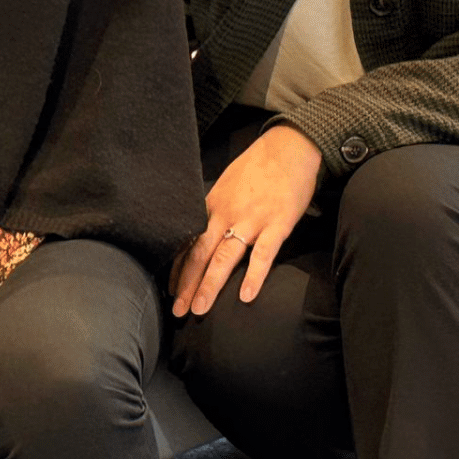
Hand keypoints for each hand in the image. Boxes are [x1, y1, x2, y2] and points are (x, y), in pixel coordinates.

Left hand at [172, 126, 322, 316]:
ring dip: (210, 285)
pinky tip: (247, 296)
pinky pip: (263, 254)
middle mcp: (226, 215)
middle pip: (200, 254)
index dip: (177, 268)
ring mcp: (251, 221)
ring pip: (225, 258)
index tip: (170, 290)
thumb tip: (202, 231)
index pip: (188, 242)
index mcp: (212, 206)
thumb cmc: (257, 167)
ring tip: (200, 310)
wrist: (288, 148)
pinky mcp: (277, 224)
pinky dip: (254, 276)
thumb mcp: (226, 185)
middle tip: (177, 311)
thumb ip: (215, 210)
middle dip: (186, 285)